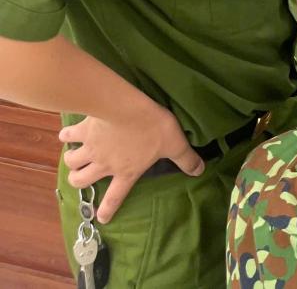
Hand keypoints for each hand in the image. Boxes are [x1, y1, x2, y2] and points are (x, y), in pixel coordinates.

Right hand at [60, 101, 202, 222]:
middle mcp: (104, 164)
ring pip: (72, 162)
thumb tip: (199, 171)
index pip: (116, 196)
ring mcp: (91, 148)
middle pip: (82, 181)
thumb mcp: (175, 144)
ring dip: (71, 162)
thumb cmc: (153, 128)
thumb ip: (186, 159)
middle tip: (82, 176)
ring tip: (75, 157)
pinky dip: (66, 136)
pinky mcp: (82, 131)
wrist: (126, 108)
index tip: (100, 219)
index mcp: (126, 171)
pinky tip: (68, 133)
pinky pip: (68, 136)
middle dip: (79, 181)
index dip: (107, 210)